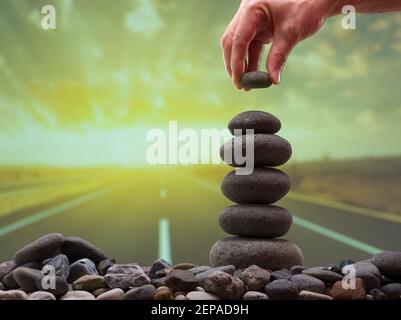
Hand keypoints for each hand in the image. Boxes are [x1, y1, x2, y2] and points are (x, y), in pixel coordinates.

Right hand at [221, 0, 337, 87]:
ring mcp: (252, 18)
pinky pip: (251, 44)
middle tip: (240, 84)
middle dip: (234, 64)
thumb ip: (279, 56)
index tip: (239, 80)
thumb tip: (272, 80)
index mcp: (252, 8)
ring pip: (240, 44)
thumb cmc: (307, 6)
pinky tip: (254, 74)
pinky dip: (251, 59)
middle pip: (232, 41)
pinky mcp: (259, 25)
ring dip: (242, 64)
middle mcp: (248, 12)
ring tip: (247, 84)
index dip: (236, 62)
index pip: (238, 39)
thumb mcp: (292, 32)